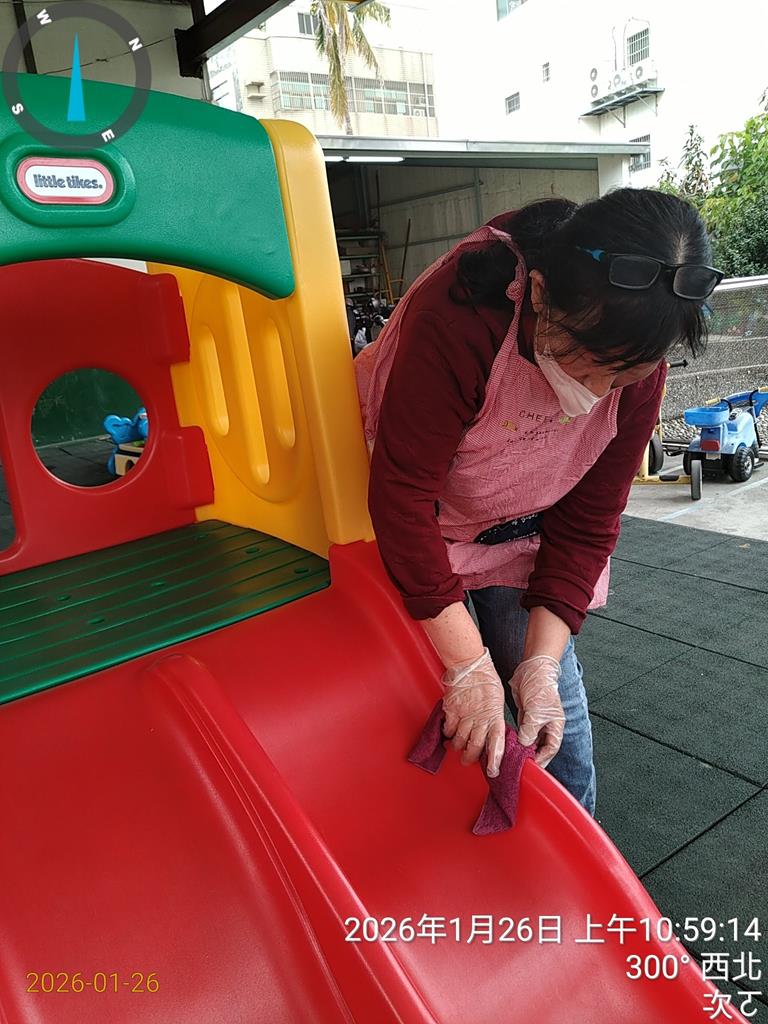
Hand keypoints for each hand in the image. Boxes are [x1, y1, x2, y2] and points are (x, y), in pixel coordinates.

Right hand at [441, 647, 505, 776]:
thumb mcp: (497, 700)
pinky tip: (449, 732)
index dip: (495, 760)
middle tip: (467, 761)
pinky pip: (448, 728)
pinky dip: (448, 733)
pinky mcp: (451, 710)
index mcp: (494, 717)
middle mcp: (479, 719)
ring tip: (457, 747)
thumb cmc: (486, 679)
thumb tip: (492, 731)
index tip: (493, 771)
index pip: (496, 744)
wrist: (470, 664)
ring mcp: (464, 716)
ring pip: (459, 740)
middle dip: (470, 758)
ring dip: (458, 746)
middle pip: (475, 746)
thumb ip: (494, 717)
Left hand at [509, 655, 564, 767]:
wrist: (532, 669)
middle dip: (530, 754)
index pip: (550, 748)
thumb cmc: (541, 687)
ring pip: (528, 739)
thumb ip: (530, 730)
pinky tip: (508, 742)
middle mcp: (545, 724)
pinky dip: (515, 737)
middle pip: (539, 746)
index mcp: (555, 725)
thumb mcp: (536, 712)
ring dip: (521, 746)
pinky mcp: (524, 715)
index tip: (531, 766)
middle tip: (519, 763)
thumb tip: (523, 744)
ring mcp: (534, 720)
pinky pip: (520, 730)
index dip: (542, 758)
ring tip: (512, 755)